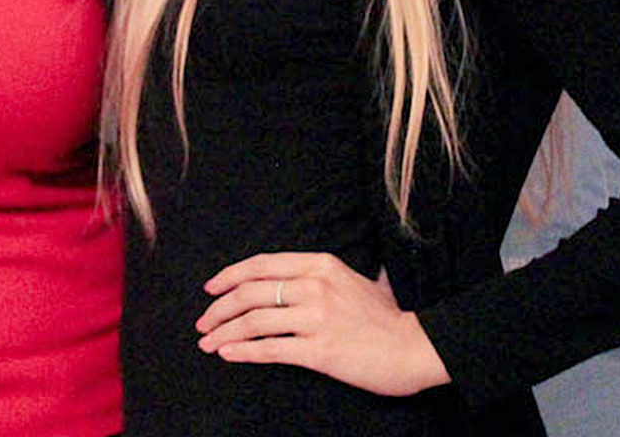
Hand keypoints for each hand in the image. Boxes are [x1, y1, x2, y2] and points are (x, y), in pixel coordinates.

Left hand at [195, 251, 449, 396]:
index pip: (261, 265)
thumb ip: (325, 275)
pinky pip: (270, 349)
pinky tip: (228, 354)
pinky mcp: (319, 350)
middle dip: (219, 308)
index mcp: (320, 264)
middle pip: (250, 292)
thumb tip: (299, 275)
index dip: (229, 276)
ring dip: (224, 332)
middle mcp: (315, 286)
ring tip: (208, 342)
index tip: (211, 289)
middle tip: (203, 322)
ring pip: (253, 321)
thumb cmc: (387, 319)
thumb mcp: (356, 280)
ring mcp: (316, 318)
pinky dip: (243, 351)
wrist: (415, 348)